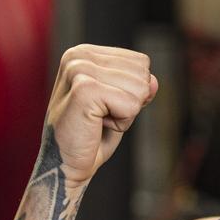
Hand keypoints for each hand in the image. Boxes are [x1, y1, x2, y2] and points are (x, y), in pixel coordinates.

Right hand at [44, 44, 156, 187]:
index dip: (132, 91)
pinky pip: (131, 105)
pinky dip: (121, 123)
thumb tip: (154, 81)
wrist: (65, 166)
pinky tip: (97, 126)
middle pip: (142, 72)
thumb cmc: (91, 136)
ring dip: (125, 113)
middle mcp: (78, 56)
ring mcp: (79, 71)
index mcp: (84, 52)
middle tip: (101, 117)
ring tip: (98, 121)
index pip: (141, 62)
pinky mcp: (84, 90)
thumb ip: (137, 87)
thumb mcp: (120, 104)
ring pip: (139, 88)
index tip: (105, 106)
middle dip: (130, 101)